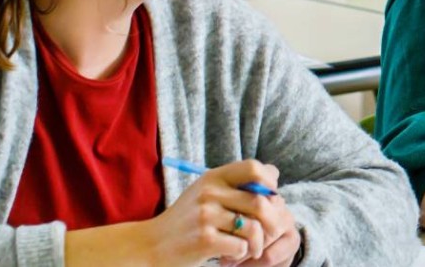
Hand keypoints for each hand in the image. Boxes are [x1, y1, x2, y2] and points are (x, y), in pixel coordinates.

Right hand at [144, 159, 290, 266]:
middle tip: (271, 234)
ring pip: (253, 228)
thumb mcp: (205, 194)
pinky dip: (242, 254)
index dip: (270, 182)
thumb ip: (235, 184)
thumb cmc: (184, 221)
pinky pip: (241, 246)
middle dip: (272, 222)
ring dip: (258, 243)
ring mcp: (205, 216)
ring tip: (252, 249)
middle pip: (260, 202)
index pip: (253, 168)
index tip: (272, 198)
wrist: (149, 246)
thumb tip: (274, 173)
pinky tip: (232, 255)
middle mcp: (209, 193)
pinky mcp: (204, 240)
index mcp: (212, 177)